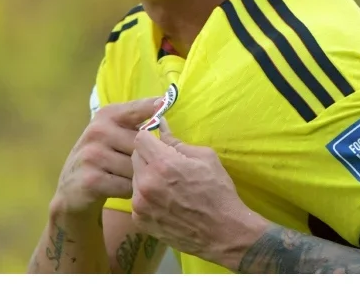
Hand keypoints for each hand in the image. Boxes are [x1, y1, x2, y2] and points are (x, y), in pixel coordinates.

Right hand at [51, 97, 162, 217]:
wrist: (71, 188)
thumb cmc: (102, 158)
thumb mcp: (114, 134)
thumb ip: (137, 123)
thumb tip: (165, 110)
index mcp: (107, 115)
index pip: (139, 109)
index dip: (155, 108)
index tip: (166, 102)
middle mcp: (98, 130)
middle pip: (143, 146)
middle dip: (148, 160)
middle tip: (145, 168)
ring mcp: (93, 155)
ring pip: (137, 168)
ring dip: (139, 178)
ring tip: (130, 179)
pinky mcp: (92, 180)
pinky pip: (127, 187)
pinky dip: (130, 192)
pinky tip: (121, 190)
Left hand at [130, 120, 267, 264]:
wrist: (224, 233)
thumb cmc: (219, 192)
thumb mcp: (205, 158)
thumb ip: (177, 142)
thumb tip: (161, 126)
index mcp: (163, 164)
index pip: (140, 138)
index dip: (149, 137)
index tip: (157, 142)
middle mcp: (146, 183)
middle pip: (135, 157)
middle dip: (148, 156)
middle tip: (166, 164)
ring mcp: (140, 204)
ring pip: (135, 178)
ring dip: (146, 176)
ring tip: (167, 185)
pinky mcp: (140, 219)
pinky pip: (136, 198)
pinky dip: (146, 196)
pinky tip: (164, 201)